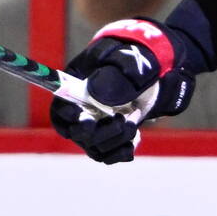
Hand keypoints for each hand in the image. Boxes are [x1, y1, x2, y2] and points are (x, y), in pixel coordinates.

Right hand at [50, 18, 194, 163]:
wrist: (156, 71)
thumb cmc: (137, 61)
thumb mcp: (128, 61)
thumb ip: (115, 74)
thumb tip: (99, 91)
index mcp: (77, 87)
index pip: (60, 108)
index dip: (67, 116)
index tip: (86, 118)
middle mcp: (82, 110)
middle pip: (77, 133)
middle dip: (98, 132)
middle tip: (120, 120)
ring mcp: (96, 126)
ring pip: (94, 146)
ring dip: (115, 140)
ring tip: (133, 123)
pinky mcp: (111, 137)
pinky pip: (108, 154)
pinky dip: (120, 152)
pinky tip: (132, 143)